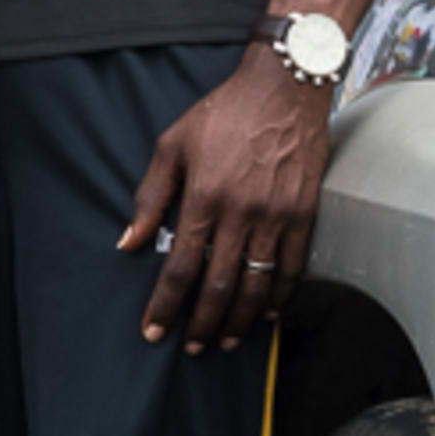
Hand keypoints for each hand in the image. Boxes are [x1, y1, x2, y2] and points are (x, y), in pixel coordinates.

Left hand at [120, 44, 328, 351]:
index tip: (154, 329)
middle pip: (219, 284)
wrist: (283, 88)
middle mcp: (241, 212)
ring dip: (239, 318)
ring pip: (258, 283)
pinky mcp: (306, 213)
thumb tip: (128, 243)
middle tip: (190, 347)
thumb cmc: (222, 113)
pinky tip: (267, 314)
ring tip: (223, 340)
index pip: (179, 265)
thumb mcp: (171, 145)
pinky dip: (280, 295)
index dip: (166, 303)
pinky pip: (295, 266)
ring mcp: (278, 215)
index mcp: (203, 197)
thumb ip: (150, 197)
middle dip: (201, 321)